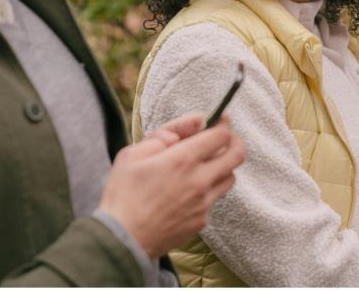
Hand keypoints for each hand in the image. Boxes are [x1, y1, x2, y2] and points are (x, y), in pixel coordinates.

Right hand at [99, 113, 244, 257]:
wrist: (121, 240)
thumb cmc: (123, 194)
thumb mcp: (134, 153)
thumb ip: (168, 132)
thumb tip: (197, 121)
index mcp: (183, 160)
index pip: (222, 135)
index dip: (223, 124)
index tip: (219, 119)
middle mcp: (200, 180)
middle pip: (237, 155)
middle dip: (234, 141)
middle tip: (224, 138)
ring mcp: (203, 203)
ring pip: (230, 177)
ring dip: (224, 166)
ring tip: (206, 163)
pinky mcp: (201, 220)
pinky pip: (215, 199)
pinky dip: (208, 189)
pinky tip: (189, 189)